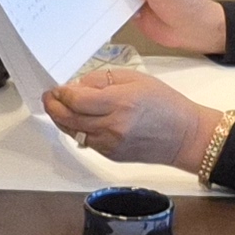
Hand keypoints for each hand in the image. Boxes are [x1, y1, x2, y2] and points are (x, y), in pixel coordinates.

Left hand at [45, 67, 222, 173]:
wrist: (184, 136)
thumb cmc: (165, 104)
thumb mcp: (136, 80)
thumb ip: (104, 80)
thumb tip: (79, 85)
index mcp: (120, 103)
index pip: (77, 100)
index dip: (62, 93)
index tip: (57, 87)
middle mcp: (112, 126)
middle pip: (69, 118)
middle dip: (54, 106)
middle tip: (49, 97)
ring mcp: (110, 144)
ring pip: (73, 133)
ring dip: (62, 120)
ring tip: (58, 108)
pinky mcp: (111, 155)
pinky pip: (86, 142)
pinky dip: (77, 130)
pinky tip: (78, 120)